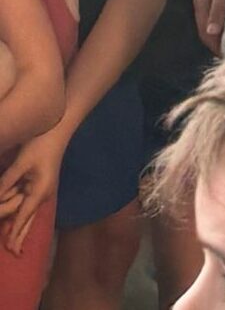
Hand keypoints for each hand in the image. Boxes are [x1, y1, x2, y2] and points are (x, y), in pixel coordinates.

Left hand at [0, 123, 66, 255]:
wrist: (59, 129)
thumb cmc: (41, 144)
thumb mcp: (21, 163)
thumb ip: (7, 182)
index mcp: (40, 191)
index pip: (23, 217)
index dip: (14, 234)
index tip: (10, 249)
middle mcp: (43, 194)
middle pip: (29, 220)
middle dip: (20, 236)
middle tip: (15, 253)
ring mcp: (43, 189)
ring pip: (29, 214)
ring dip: (21, 227)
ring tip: (15, 245)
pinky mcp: (41, 184)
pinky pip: (30, 205)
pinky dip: (23, 216)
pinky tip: (18, 223)